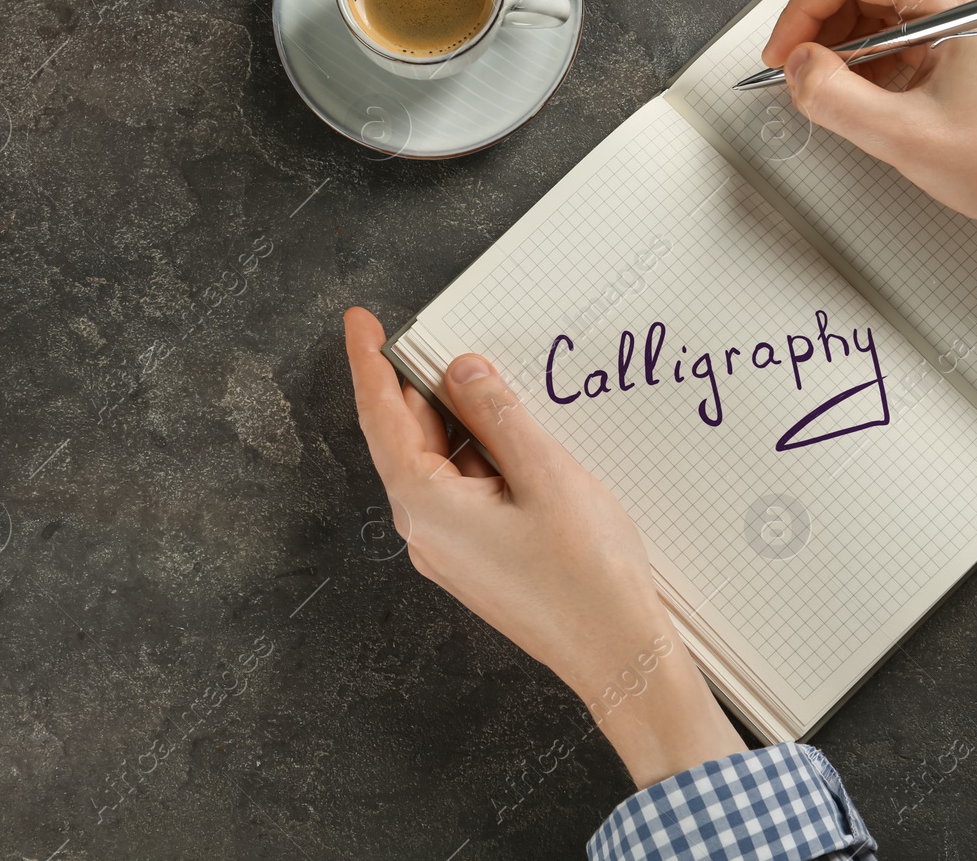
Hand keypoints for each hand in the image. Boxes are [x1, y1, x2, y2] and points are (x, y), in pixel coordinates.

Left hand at [344, 307, 744, 785]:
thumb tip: (462, 371)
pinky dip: (481, 460)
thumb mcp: (545, 473)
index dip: (368, 364)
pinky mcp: (475, 561)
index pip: (380, 418)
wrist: (617, 654)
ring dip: (464, 427)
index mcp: (428, 506)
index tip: (359, 323)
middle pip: (408, 440)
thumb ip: (497, 414)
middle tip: (459, 347)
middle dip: (427, 391)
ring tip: (507, 401)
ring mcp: (449, 551)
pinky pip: (462, 494)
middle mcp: (426, 531)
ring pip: (439, 467)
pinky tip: (520, 447)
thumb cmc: (588, 574)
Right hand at [762, 0, 976, 363]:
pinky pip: (901, 32)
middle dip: (819, 26)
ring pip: (877, 6)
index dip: (802, 8)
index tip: (785, 56)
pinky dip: (870, 61)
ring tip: (833, 94)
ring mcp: (968, 14)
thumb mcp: (901, 137)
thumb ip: (833, 97)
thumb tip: (796, 67)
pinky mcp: (968, 41)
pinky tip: (865, 99)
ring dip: (842, 46)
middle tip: (800, 78)